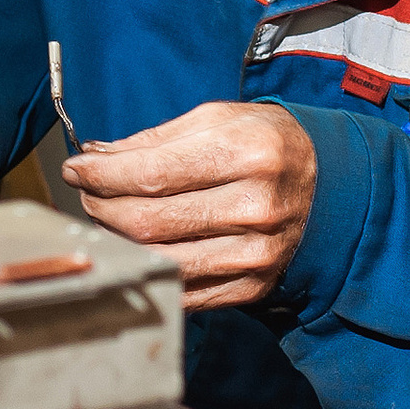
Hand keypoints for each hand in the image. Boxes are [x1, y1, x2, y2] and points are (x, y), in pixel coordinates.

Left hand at [61, 101, 316, 309]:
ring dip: (119, 240)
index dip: (101, 175)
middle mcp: (255, 205)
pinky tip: (137, 247)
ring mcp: (256, 253)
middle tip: (88, 194)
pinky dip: (149, 267)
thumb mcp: (219, 120)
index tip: (76, 169)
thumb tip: (93, 157)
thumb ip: (153, 140)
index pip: (151, 173)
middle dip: (101, 207)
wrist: (333, 189)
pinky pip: (182, 288)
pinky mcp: (252, 286)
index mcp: (247, 152)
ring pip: (159, 258)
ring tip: (108, 219)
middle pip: (148, 220)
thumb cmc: (267, 145)